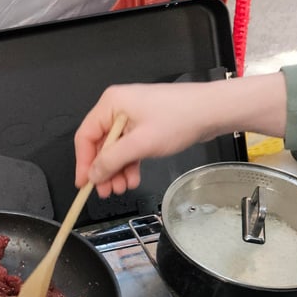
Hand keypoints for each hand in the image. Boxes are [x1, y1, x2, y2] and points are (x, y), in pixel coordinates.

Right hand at [73, 74, 287, 199]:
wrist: (212, 111)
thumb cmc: (178, 120)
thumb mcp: (140, 144)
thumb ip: (112, 160)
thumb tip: (93, 176)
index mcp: (111, 104)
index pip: (86, 136)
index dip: (83, 163)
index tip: (84, 185)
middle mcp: (118, 107)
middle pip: (101, 144)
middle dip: (104, 170)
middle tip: (107, 192)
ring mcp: (133, 116)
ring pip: (116, 149)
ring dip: (118, 170)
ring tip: (123, 188)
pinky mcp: (146, 125)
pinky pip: (130, 147)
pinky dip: (130, 164)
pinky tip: (133, 178)